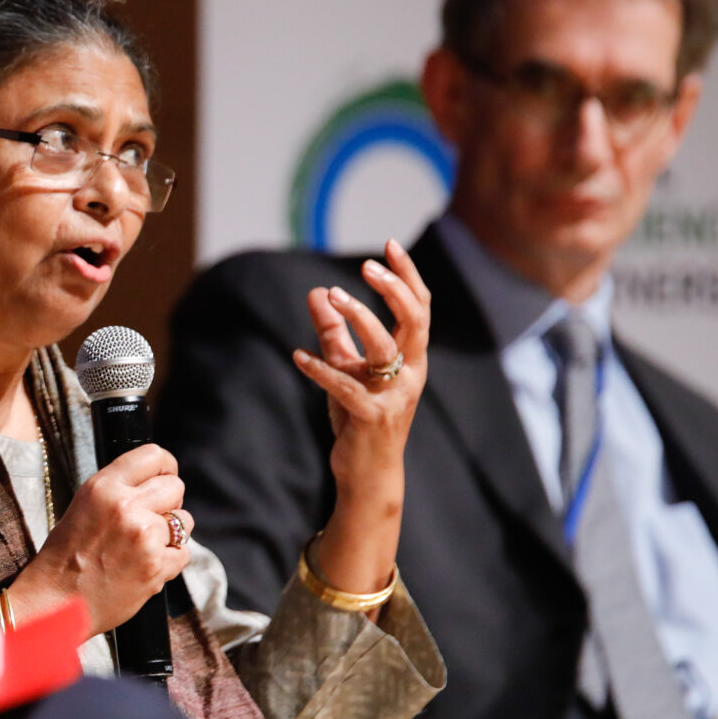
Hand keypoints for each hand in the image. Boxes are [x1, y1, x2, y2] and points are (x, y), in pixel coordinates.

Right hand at [13, 443, 191, 637]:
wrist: (57, 601)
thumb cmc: (66, 556)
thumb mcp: (85, 506)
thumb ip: (119, 490)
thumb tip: (157, 482)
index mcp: (103, 487)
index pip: (154, 456)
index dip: (166, 467)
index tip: (165, 478)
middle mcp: (125, 506)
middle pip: (175, 487)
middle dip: (169, 502)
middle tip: (152, 519)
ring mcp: (144, 537)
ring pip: (184, 521)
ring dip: (171, 533)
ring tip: (144, 546)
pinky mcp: (156, 567)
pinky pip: (183, 553)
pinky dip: (169, 561)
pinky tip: (145, 566)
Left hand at [297, 239, 432, 593]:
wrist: (366, 474)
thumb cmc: (358, 419)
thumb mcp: (345, 370)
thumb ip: (334, 333)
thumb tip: (318, 292)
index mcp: (411, 359)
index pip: (419, 309)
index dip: (408, 276)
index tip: (389, 245)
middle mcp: (410, 374)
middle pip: (413, 321)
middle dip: (392, 290)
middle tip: (365, 267)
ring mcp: (393, 397)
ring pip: (385, 348)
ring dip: (359, 319)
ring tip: (333, 297)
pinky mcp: (371, 418)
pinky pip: (346, 387)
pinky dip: (321, 368)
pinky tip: (298, 356)